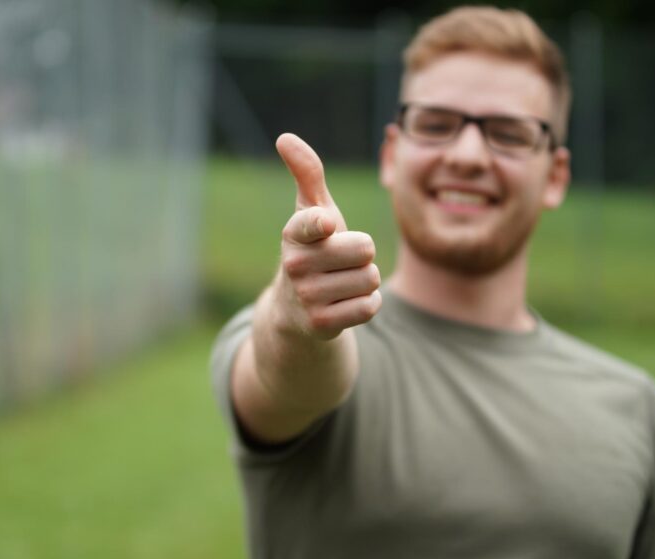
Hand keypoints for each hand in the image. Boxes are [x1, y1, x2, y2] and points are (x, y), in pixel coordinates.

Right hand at [273, 133, 381, 339]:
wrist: (294, 311)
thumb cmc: (313, 249)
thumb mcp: (311, 211)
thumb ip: (306, 173)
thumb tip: (285, 137)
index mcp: (294, 233)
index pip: (313, 223)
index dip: (323, 224)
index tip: (327, 225)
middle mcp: (295, 265)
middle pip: (365, 249)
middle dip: (363, 255)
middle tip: (342, 261)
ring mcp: (306, 297)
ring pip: (370, 279)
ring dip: (365, 281)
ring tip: (342, 282)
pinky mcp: (320, 324)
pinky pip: (369, 307)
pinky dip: (366, 304)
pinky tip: (345, 303)